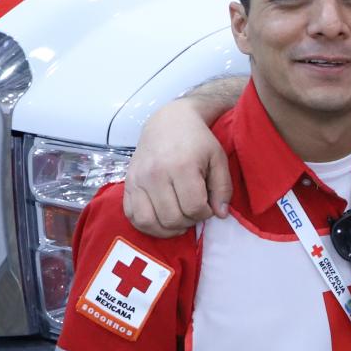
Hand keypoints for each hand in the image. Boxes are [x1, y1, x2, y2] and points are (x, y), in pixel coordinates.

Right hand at [123, 102, 229, 235]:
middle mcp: (156, 174)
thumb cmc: (197, 141)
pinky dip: (147, 225)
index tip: (208, 205)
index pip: (194, 207)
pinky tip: (161, 220)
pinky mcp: (127, 184)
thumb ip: (223, 187)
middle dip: (188, 221)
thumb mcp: (218, 158)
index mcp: (182, 166)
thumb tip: (220, 214)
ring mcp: (138, 180)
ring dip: (167, 228)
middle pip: (172, 218)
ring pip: (149, 222)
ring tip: (179, 220)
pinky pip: (132, 216)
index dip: (205, 213)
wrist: (168, 122)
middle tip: (194, 210)